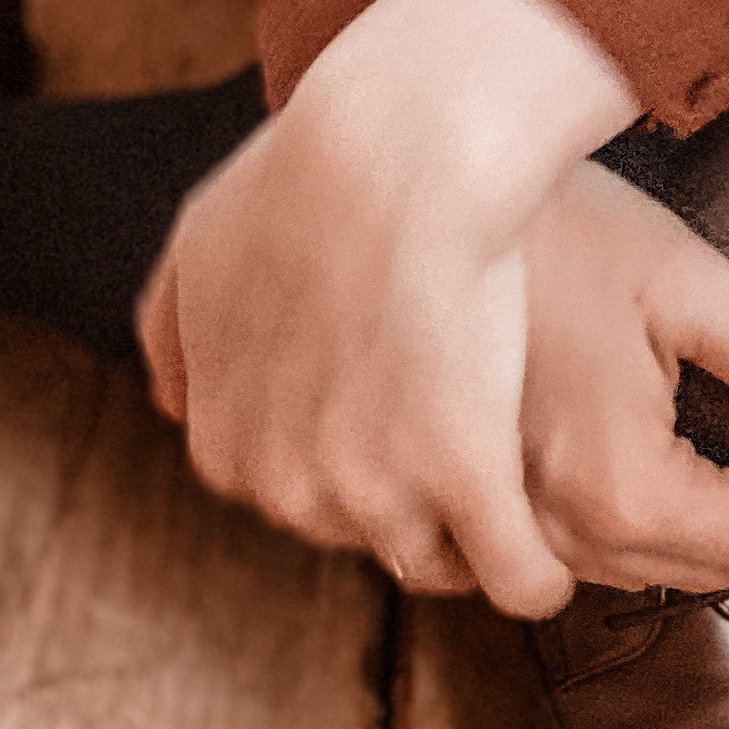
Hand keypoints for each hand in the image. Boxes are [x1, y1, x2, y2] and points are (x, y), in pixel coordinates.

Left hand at [134, 0, 644, 616]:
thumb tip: (174, 403)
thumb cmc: (306, 176)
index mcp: (226, 446)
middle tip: (467, 420)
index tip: (404, 405)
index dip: (361, 450)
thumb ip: (176, 334)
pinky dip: (538, 573)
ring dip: (477, 536)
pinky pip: (519, 579)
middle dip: (413, 493)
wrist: (392, 149)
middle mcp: (289, 489)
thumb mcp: (202, 247)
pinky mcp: (468, 483)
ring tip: (520, 479)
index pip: (302, 493)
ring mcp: (378, 495)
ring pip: (441, 562)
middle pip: (367, 530)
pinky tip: (554, 547)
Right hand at [515, 156, 728, 592]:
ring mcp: (507, 524)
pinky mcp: (474, 500)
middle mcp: (560, 528)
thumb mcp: (690, 280)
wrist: (427, 206)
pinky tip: (651, 483)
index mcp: (624, 486)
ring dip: (703, 543)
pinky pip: (573, 554)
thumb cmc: (559, 228)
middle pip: (702, 571)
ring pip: (636, 574)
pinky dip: (631, 537)